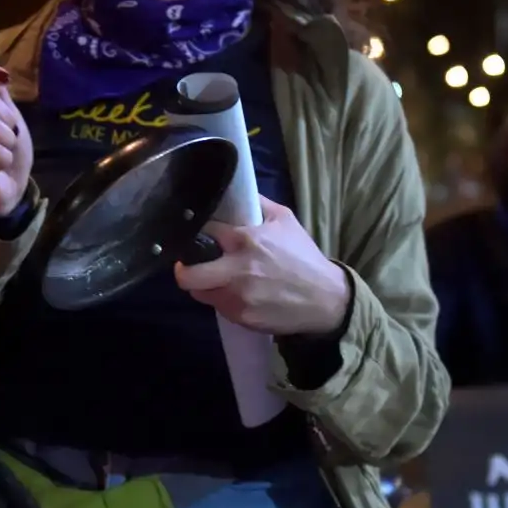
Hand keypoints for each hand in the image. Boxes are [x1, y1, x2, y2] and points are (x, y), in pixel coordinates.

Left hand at [174, 198, 351, 335]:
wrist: (325, 299)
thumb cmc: (304, 257)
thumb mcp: (285, 220)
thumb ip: (258, 204)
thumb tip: (237, 190)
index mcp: (245, 240)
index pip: (203, 232)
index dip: (196, 232)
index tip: (195, 234)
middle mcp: (236, 269)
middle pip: (186, 274)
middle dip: (183, 269)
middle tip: (189, 264)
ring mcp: (237, 297)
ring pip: (199, 292)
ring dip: (203, 285)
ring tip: (215, 279)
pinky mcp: (241, 317)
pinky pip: (218, 307)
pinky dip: (222, 299)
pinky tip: (236, 294)